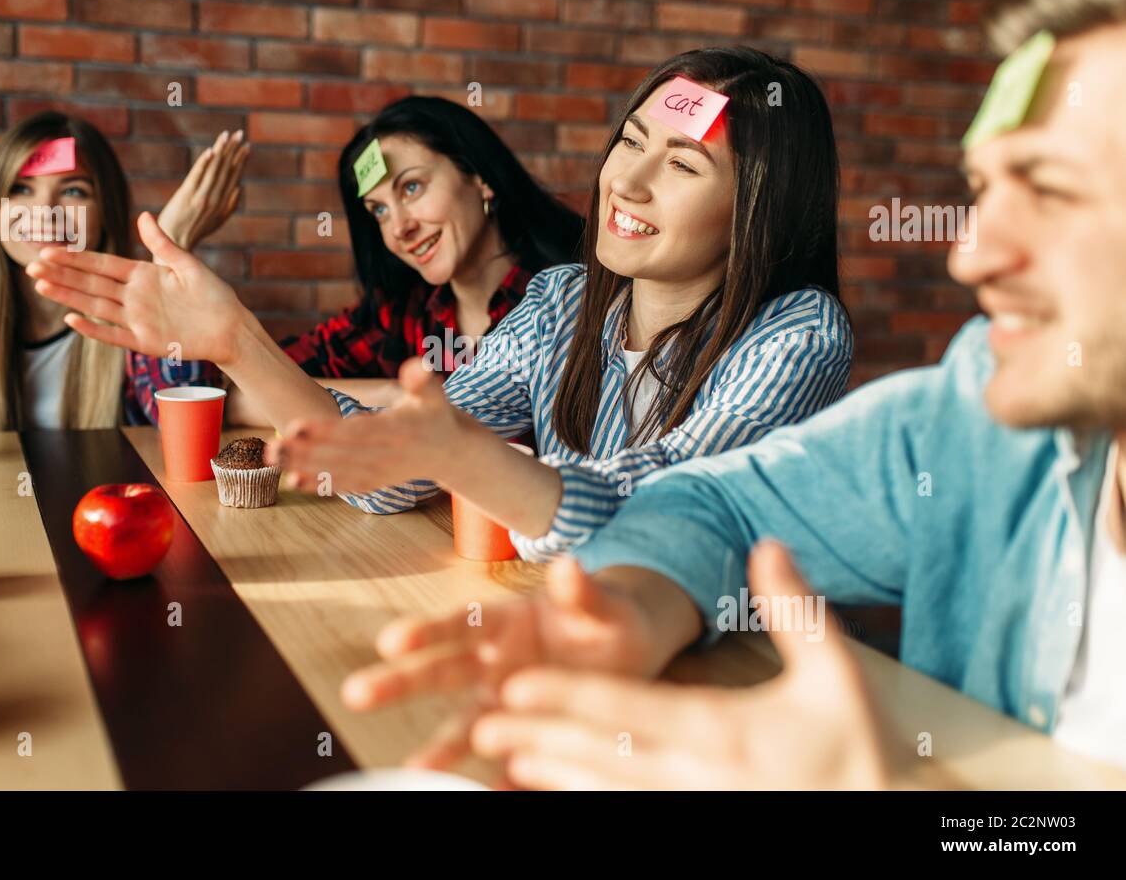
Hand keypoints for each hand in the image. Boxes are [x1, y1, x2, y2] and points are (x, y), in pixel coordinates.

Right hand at [26, 211, 249, 365]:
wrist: (231, 327)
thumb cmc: (213, 295)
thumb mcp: (188, 264)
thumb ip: (162, 243)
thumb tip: (143, 216)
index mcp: (143, 275)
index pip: (102, 264)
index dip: (76, 257)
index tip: (48, 250)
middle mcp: (135, 297)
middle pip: (92, 283)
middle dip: (62, 274)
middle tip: (31, 265)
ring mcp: (138, 320)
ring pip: (96, 305)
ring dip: (69, 296)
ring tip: (41, 285)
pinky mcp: (145, 342)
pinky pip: (115, 335)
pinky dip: (94, 329)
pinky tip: (71, 319)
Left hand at [156, 129, 247, 251]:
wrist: (175, 246)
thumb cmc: (194, 233)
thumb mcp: (216, 222)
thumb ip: (229, 206)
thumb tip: (239, 188)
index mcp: (223, 204)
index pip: (234, 177)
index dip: (240, 161)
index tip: (246, 146)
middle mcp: (214, 199)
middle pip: (226, 170)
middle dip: (234, 150)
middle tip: (240, 134)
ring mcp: (200, 197)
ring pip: (213, 170)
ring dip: (221, 151)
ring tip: (227, 135)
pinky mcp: (185, 196)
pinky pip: (197, 176)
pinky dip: (204, 163)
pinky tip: (211, 151)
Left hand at [268, 357, 463, 492]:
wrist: (450, 453)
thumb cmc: (435, 415)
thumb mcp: (435, 393)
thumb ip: (423, 379)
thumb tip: (417, 365)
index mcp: (397, 431)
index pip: (356, 432)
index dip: (326, 431)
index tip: (297, 426)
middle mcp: (385, 456)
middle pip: (339, 454)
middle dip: (303, 451)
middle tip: (270, 447)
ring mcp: (379, 472)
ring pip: (337, 472)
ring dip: (303, 467)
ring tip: (271, 458)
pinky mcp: (374, 482)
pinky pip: (344, 485)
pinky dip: (319, 485)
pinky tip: (291, 480)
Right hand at [340, 556, 670, 768]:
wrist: (633, 653)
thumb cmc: (610, 619)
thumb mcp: (604, 604)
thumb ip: (582, 592)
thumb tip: (568, 565)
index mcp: (506, 621)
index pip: (459, 624)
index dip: (426, 631)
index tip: (391, 641)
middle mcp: (495, 662)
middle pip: (441, 672)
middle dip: (399, 683)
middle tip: (355, 693)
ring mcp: (506, 703)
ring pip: (463, 724)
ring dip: (439, 746)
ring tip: (412, 770)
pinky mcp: (527, 736)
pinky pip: (504, 760)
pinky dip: (491, 778)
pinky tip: (475, 793)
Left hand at [470, 541, 891, 788]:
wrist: (887, 817)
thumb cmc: (860, 749)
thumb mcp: (838, 671)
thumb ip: (797, 608)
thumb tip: (767, 544)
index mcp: (722, 730)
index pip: (627, 712)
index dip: (568, 698)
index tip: (516, 686)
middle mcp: (697, 775)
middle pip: (601, 753)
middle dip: (539, 736)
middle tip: (483, 725)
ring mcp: (693, 807)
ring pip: (606, 790)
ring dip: (553, 772)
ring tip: (505, 758)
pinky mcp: (696, 826)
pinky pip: (626, 813)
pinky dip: (583, 799)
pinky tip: (551, 789)